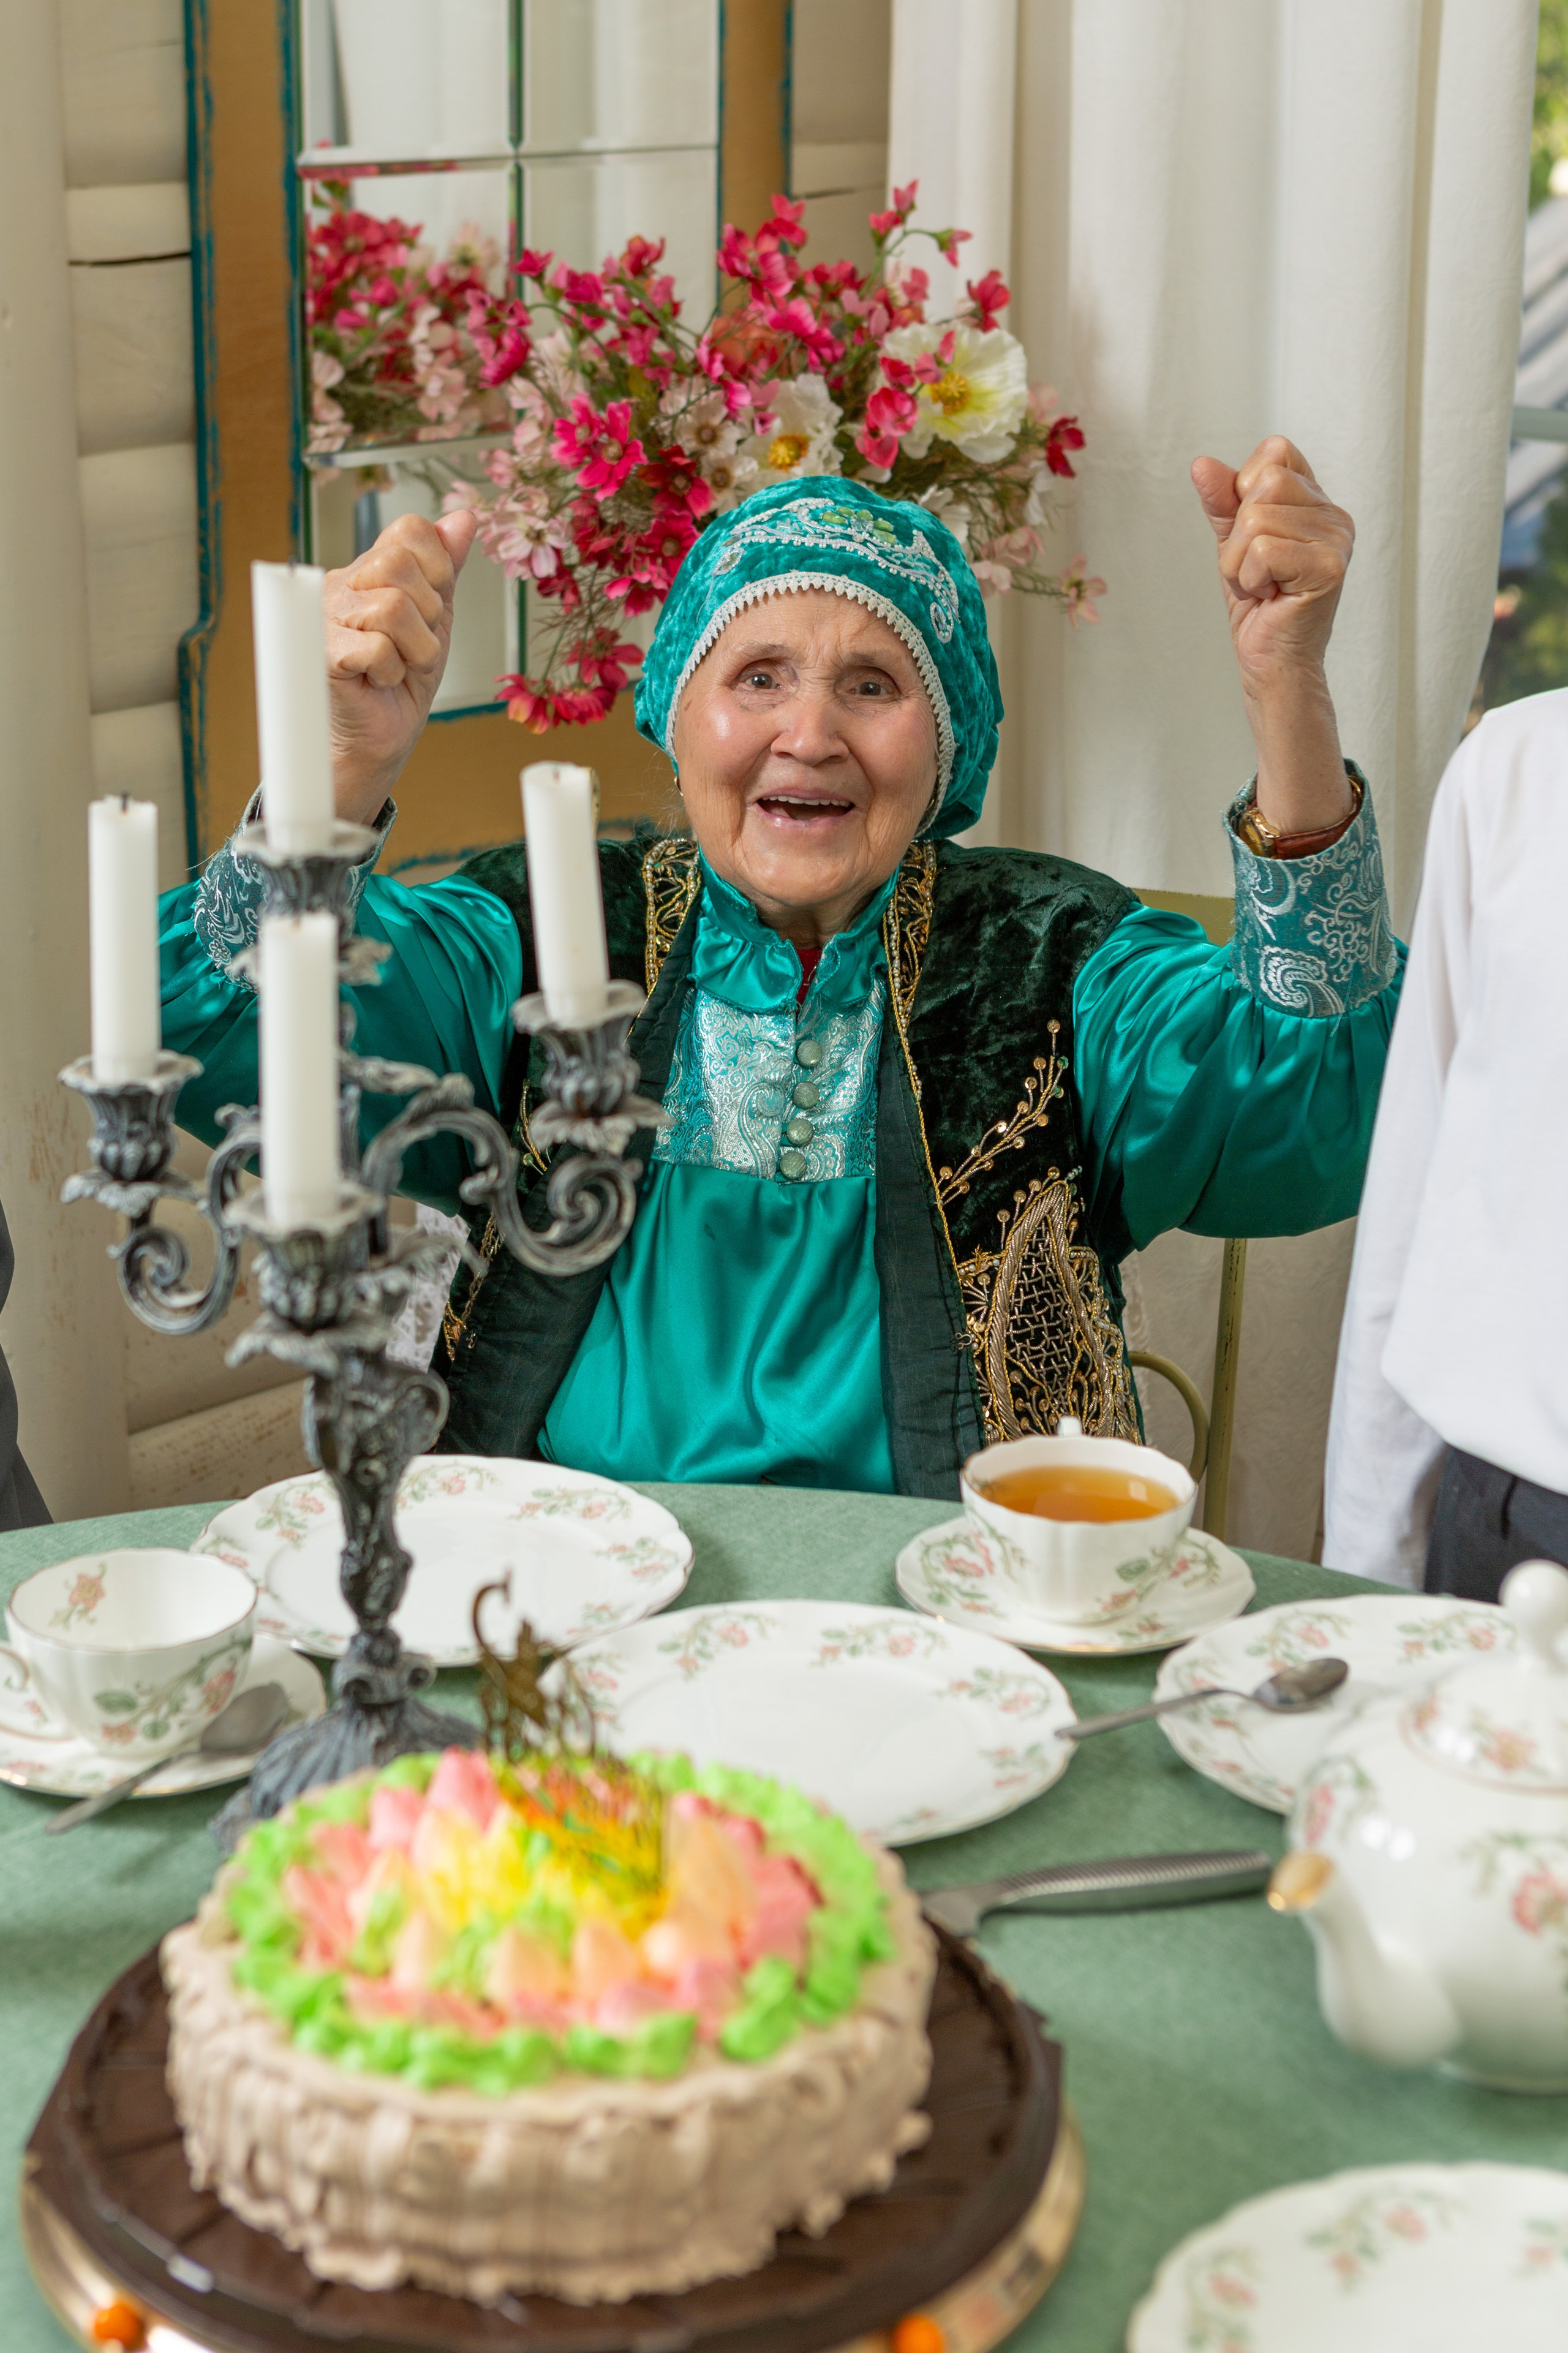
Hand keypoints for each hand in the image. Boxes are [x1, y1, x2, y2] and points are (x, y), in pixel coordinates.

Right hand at [324, 508, 478, 821]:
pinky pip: (376, 648)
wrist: (381, 737)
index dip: (437, 570)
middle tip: (414, 646)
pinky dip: (390, 672)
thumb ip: (447, 567)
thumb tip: (465, 517)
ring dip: (413, 650)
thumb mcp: (436, 618)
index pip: (410, 530)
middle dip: (427, 617)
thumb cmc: (403, 681)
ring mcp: (325, 616)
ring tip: (399, 666)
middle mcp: (342, 583)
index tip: (432, 609)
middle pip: (400, 566)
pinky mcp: (321, 652)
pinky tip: (377, 681)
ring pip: (392, 608)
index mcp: (370, 568)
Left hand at [1190, 438, 1354, 839]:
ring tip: (1261, 586)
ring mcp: (1337, 540)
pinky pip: (1263, 549)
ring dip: (1240, 561)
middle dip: (1238, 533)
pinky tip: (1269, 597)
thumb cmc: (1257, 605)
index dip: (1244, 491)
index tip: (1251, 536)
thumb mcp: (1231, 543)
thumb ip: (1222, 501)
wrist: (1269, 662)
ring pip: (1257, 520)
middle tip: (1255, 570)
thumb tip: (1201, 463)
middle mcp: (1334, 515)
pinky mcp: (1330, 567)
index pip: (1274, 453)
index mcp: (1316, 502)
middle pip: (1263, 482)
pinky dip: (1250, 578)